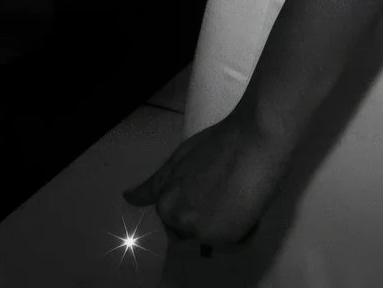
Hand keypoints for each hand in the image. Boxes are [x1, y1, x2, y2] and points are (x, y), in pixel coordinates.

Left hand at [124, 100, 289, 252]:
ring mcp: (198, 231)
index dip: (196, 206)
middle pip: (194, 233)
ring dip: (229, 223)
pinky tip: (251, 203)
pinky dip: (247, 228)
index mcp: (165, 201)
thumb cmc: (223, 141)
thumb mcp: (179, 160)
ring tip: (241, 194)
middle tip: (228, 191)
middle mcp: (176, 219)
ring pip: (217, 239)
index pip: (176, 221)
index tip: (209, 194)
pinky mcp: (223, 238)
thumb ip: (155, 185)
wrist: (255, 139)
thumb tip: (128, 197)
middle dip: (210, 219)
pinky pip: (238, 243)